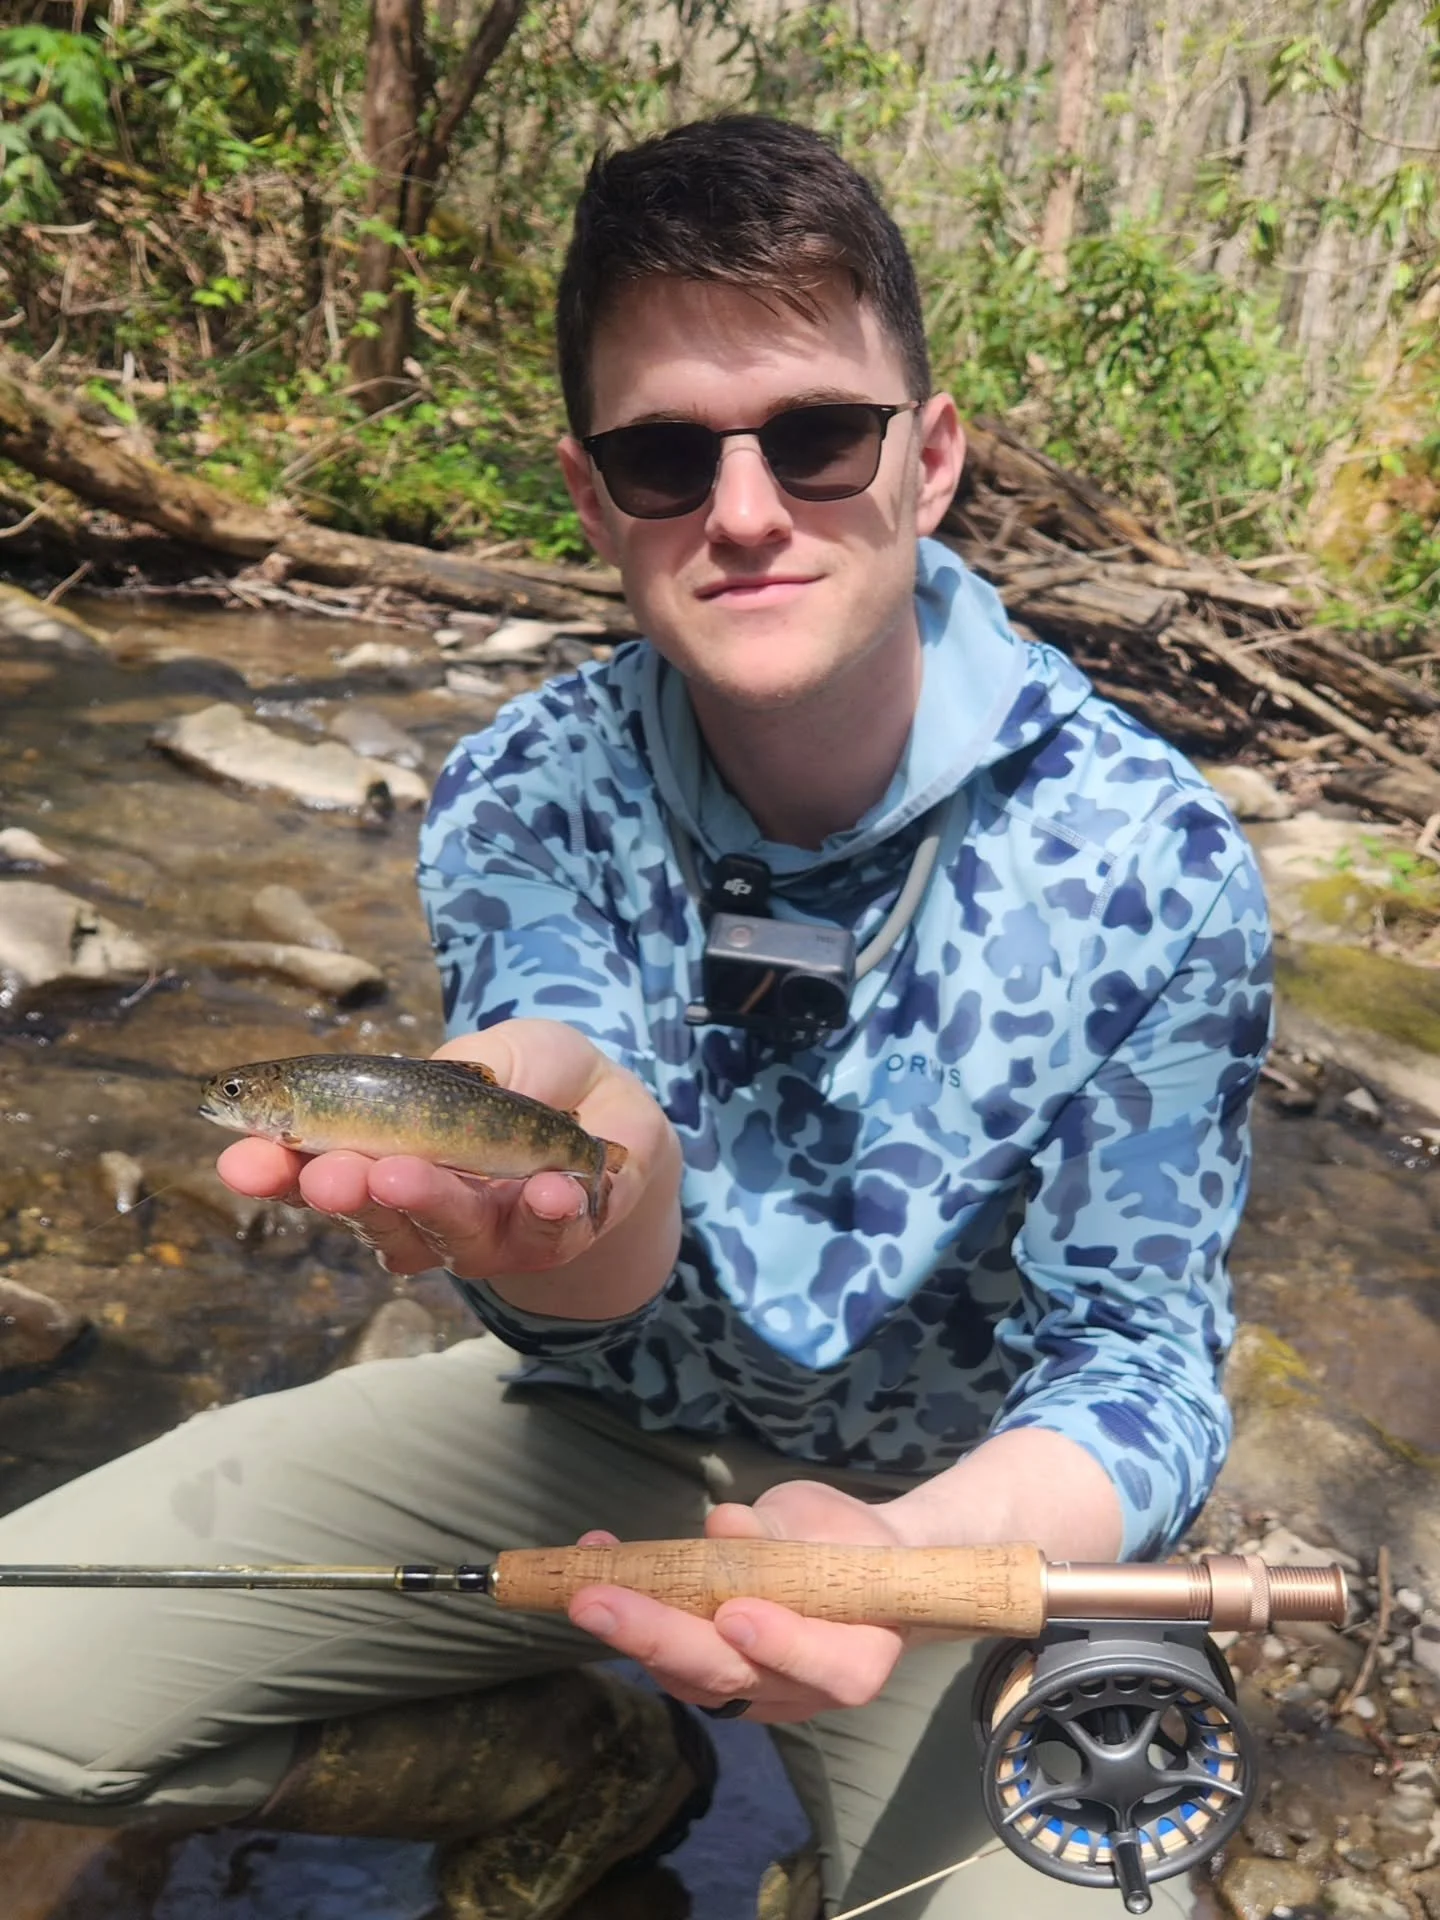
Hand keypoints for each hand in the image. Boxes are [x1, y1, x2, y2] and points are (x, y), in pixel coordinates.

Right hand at [215, 1021, 680, 1313]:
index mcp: (384, 1157)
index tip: (240, 1159)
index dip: (277, 1171)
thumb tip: (403, 1081)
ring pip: (445, 1235)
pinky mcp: (549, 1242)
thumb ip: (447, 1070)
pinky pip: (542, 1236)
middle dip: (346, 1196)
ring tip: (407, 1174)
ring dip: (427, 1204)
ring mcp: (483, 1234)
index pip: (316, 1173)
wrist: (615, 1111)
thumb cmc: (533, 1077)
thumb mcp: (489, 1051)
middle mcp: (422, 1208)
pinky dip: (543, 1211)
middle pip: (370, 1216)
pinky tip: (545, 1187)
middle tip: (329, 1174)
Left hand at [565, 1482, 914, 1722]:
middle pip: (735, 1678)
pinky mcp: (718, 1684)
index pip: (832, 1668)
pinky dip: (632, 1622)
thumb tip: (725, 1525)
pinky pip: (674, 1667)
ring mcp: (757, 1695)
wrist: (849, 1569)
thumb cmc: (844, 1541)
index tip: (735, 1616)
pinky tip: (595, 1574)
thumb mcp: (824, 1521)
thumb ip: (779, 1531)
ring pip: (694, 1680)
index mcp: (860, 1651)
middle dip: (660, 1639)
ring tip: (584, 1584)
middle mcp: (807, 1690)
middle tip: (596, 1601)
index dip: (783, 1646)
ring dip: (632, 1634)